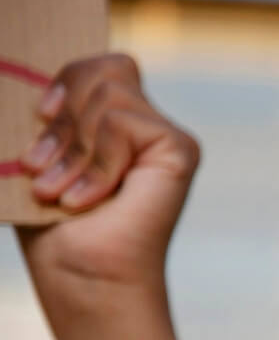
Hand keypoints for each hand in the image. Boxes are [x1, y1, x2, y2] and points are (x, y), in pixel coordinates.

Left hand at [11, 53, 217, 339]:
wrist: (83, 274)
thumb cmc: (54, 226)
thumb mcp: (40, 152)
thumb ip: (52, 112)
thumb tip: (37, 88)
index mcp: (116, 122)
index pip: (98, 65)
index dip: (66, 78)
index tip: (40, 114)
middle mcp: (147, 124)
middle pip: (102, 68)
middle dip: (62, 117)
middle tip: (42, 169)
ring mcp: (167, 137)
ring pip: (108, 90)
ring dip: (73, 145)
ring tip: (61, 191)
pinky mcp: (180, 151)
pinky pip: (122, 120)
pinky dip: (96, 160)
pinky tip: (90, 199)